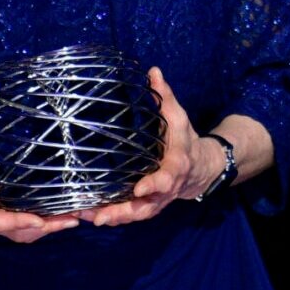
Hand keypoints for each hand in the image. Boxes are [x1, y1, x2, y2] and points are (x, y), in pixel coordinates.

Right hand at [0, 97, 81, 243]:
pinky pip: (13, 231)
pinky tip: (54, 219)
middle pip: (12, 232)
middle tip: (72, 220)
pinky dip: (34, 229)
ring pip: (15, 235)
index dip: (16, 221)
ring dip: (43, 231)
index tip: (39, 219)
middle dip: (42, 228)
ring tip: (71, 220)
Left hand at [81, 66, 214, 225]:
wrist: (202, 168)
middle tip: (102, 216)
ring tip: (87, 217)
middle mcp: (168, 187)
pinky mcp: (148, 205)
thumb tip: (153, 71)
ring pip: (137, 214)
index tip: (138, 189)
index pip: (168, 176)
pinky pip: (131, 215)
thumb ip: (165, 96)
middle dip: (125, 212)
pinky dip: (112, 218)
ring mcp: (158, 200)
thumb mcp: (179, 117)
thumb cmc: (185, 139)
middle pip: (148, 205)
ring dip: (114, 218)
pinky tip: (88, 216)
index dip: (154, 184)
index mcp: (177, 164)